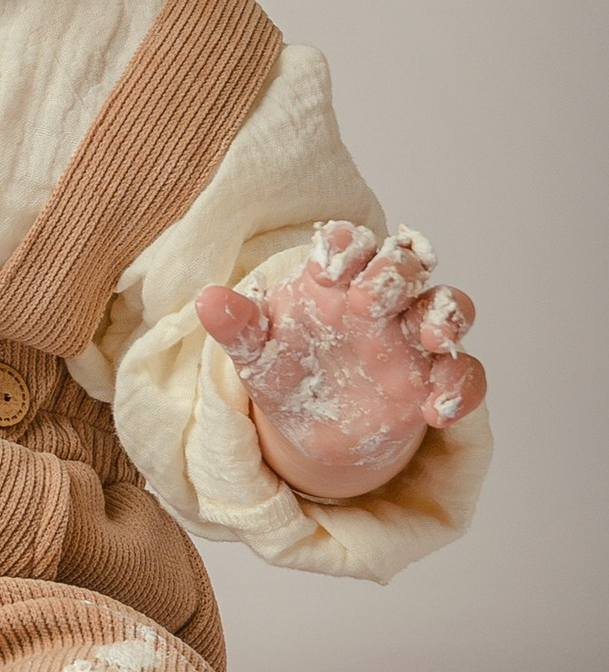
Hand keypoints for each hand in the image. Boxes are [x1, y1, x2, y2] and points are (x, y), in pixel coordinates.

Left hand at [197, 221, 485, 502]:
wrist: (311, 427)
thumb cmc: (287, 370)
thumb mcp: (256, 352)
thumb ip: (238, 325)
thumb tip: (205, 299)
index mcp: (338, 280)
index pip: (351, 244)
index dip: (344, 247)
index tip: (324, 268)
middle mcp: (384, 300)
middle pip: (407, 266)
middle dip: (396, 274)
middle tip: (370, 300)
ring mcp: (414, 338)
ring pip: (450, 306)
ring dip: (447, 317)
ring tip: (433, 339)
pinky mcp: (434, 379)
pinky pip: (465, 374)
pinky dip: (460, 389)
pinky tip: (435, 412)